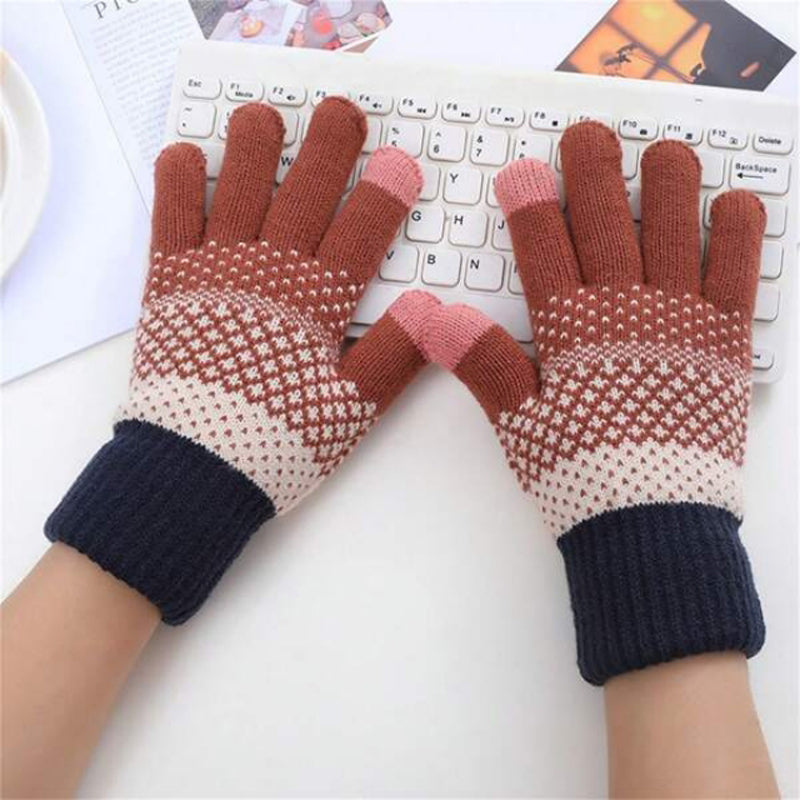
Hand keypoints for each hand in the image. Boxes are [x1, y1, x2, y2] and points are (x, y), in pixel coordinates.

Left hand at [45, 98, 438, 622]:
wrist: (194, 469)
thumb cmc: (276, 441)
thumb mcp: (349, 412)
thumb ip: (393, 358)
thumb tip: (434, 310)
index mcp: (315, 305)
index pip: (359, 235)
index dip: (383, 196)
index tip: (399, 163)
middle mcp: (267, 275)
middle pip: (304, 198)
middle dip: (328, 151)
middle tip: (342, 113)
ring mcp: (215, 272)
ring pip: (239, 194)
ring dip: (254, 150)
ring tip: (265, 117)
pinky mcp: (170, 282)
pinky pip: (172, 222)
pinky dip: (179, 186)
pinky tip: (188, 157)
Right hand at [423, 121, 765, 683]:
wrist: (651, 522)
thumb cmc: (578, 473)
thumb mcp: (520, 424)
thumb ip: (482, 365)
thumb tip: (435, 319)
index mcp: (570, 332)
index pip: (543, 251)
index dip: (530, 207)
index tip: (523, 171)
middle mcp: (625, 313)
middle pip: (606, 227)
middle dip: (594, 176)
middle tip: (589, 136)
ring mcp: (680, 322)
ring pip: (674, 235)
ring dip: (668, 187)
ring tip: (663, 150)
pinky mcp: (725, 342)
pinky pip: (737, 277)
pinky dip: (739, 237)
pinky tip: (735, 204)